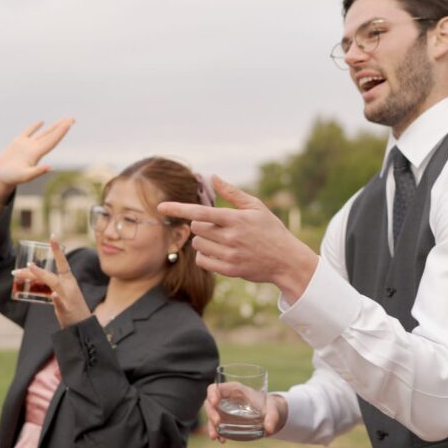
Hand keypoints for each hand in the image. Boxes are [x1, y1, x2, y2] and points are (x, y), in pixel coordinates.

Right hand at [0, 119, 73, 203]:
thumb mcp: (25, 176)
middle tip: (73, 118)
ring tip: (64, 120)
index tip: (69, 123)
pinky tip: (41, 122)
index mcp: (37, 154)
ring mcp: (27, 145)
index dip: (61, 132)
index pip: (52, 140)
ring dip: (54, 127)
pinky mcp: (18, 143)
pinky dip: (34, 127)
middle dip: (62, 127)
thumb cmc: (12, 178)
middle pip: (51, 135)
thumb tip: (50, 167)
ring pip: (43, 133)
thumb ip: (37, 172)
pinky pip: (28, 132)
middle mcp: (34, 148)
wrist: (1, 178)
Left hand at [17, 235, 89, 327]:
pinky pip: (61, 303)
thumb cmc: (71, 308)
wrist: (83, 325)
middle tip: (16, 270)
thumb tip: (32, 276)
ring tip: (31, 267)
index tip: (52, 236)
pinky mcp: (66, 309)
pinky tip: (53, 295)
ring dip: (41, 274)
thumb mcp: (61, 292)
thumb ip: (49, 284)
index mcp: (68, 280)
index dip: (56, 249)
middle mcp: (68, 285)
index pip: (61, 261)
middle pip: (49, 274)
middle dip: (33, 270)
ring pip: (53, 283)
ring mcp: (67, 297)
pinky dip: (57, 299)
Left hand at [158, 175, 318, 299]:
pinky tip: (219, 252)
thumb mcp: (256, 207)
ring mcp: (229, 255)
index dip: (178, 208)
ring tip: (221, 240)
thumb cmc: (270, 229)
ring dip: (203, 241)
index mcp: (236, 219)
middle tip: (218, 227)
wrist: (286, 260)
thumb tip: (213, 177)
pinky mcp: (229, 270)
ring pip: (198, 245)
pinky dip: (205, 256)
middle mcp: (231, 237)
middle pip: (196, 228)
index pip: (201, 212)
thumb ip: (232, 193)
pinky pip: (202, 261)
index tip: (160, 207)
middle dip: (201, 225)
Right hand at [204, 384, 287, 442]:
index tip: (215, 403)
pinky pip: (216, 425)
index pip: (217, 388)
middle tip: (217, 423)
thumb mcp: (273, 409)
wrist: (269, 415)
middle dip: (211, 413)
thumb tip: (269, 429)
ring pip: (211, 415)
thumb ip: (272, 417)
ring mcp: (224, 410)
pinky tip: (222, 440)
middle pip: (210, 402)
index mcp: (235, 390)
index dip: (212, 394)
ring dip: (210, 426)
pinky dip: (217, 432)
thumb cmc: (269, 406)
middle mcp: (226, 399)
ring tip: (215, 437)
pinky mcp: (225, 420)